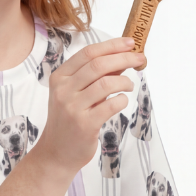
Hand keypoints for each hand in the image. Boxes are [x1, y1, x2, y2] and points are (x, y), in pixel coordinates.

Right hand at [35, 37, 140, 175]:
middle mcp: (64, 90)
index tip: (130, 43)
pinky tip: (122, 101)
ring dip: (124, 81)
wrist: (57, 153)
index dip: (112, 45)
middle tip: (139, 59)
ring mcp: (73, 107)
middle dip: (123, 58)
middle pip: (98, 65)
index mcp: (60, 77)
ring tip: (129, 85)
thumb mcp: (77, 94)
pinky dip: (121, 100)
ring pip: (106, 83)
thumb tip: (122, 59)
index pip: (88, 53)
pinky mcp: (84, 124)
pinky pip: (110, 105)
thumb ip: (96, 77)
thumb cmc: (70, 121)